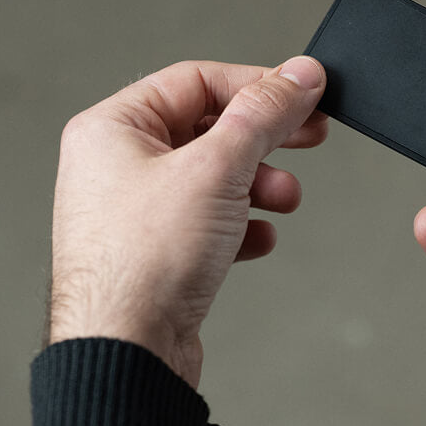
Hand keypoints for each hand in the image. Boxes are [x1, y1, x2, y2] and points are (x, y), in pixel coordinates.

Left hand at [49, 57, 326, 387]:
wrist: (128, 349)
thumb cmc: (144, 262)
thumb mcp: (217, 168)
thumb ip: (264, 115)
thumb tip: (300, 75)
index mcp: (114, 128)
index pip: (198, 81)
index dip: (258, 85)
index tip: (306, 93)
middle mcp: (118, 165)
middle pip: (209, 130)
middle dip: (265, 138)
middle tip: (312, 137)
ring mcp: (136, 212)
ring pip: (214, 179)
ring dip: (259, 185)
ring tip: (285, 199)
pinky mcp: (157, 254)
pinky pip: (209, 224)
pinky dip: (242, 227)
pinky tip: (258, 239)